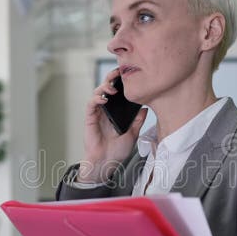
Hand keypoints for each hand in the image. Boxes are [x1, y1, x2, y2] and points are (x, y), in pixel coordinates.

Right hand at [78, 68, 147, 182]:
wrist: (107, 162)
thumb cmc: (118, 150)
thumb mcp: (133, 134)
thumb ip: (138, 121)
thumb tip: (146, 108)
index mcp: (116, 111)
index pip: (118, 92)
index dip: (121, 81)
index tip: (129, 73)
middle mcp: (106, 109)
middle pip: (107, 87)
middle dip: (111, 77)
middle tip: (118, 72)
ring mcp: (97, 113)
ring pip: (98, 92)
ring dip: (104, 86)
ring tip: (112, 87)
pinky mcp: (90, 118)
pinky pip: (91, 104)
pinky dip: (96, 99)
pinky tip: (104, 99)